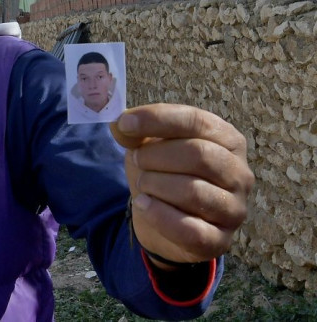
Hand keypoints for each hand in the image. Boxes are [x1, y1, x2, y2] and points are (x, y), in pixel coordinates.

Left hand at [109, 104, 253, 265]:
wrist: (162, 221)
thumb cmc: (163, 173)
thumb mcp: (147, 145)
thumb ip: (135, 132)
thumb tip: (120, 125)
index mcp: (227, 140)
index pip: (196, 121)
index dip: (157, 119)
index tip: (125, 123)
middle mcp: (239, 173)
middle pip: (198, 154)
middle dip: (156, 155)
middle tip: (136, 159)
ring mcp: (234, 209)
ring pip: (194, 191)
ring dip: (155, 184)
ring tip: (142, 184)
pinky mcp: (220, 240)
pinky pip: (191, 230)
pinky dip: (159, 215)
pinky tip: (143, 204)